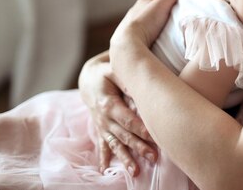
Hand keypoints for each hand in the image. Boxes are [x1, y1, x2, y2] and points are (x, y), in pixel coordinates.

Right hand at [78, 51, 156, 175]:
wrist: (88, 78)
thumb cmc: (106, 72)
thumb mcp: (113, 70)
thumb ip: (126, 80)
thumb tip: (140, 89)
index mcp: (107, 104)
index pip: (127, 119)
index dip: (140, 129)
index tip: (154, 137)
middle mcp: (103, 118)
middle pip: (123, 135)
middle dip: (139, 147)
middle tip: (153, 157)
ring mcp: (101, 126)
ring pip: (115, 144)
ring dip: (125, 158)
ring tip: (135, 172)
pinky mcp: (100, 129)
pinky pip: (103, 145)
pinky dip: (104, 158)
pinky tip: (104, 171)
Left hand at [110, 0, 188, 51]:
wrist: (128, 44)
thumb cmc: (145, 22)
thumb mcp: (162, 4)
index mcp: (145, 1)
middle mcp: (138, 10)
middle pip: (156, 3)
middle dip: (168, 1)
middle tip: (182, 2)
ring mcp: (136, 23)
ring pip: (152, 16)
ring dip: (161, 15)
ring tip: (172, 18)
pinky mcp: (136, 36)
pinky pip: (149, 28)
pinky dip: (156, 26)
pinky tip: (160, 31)